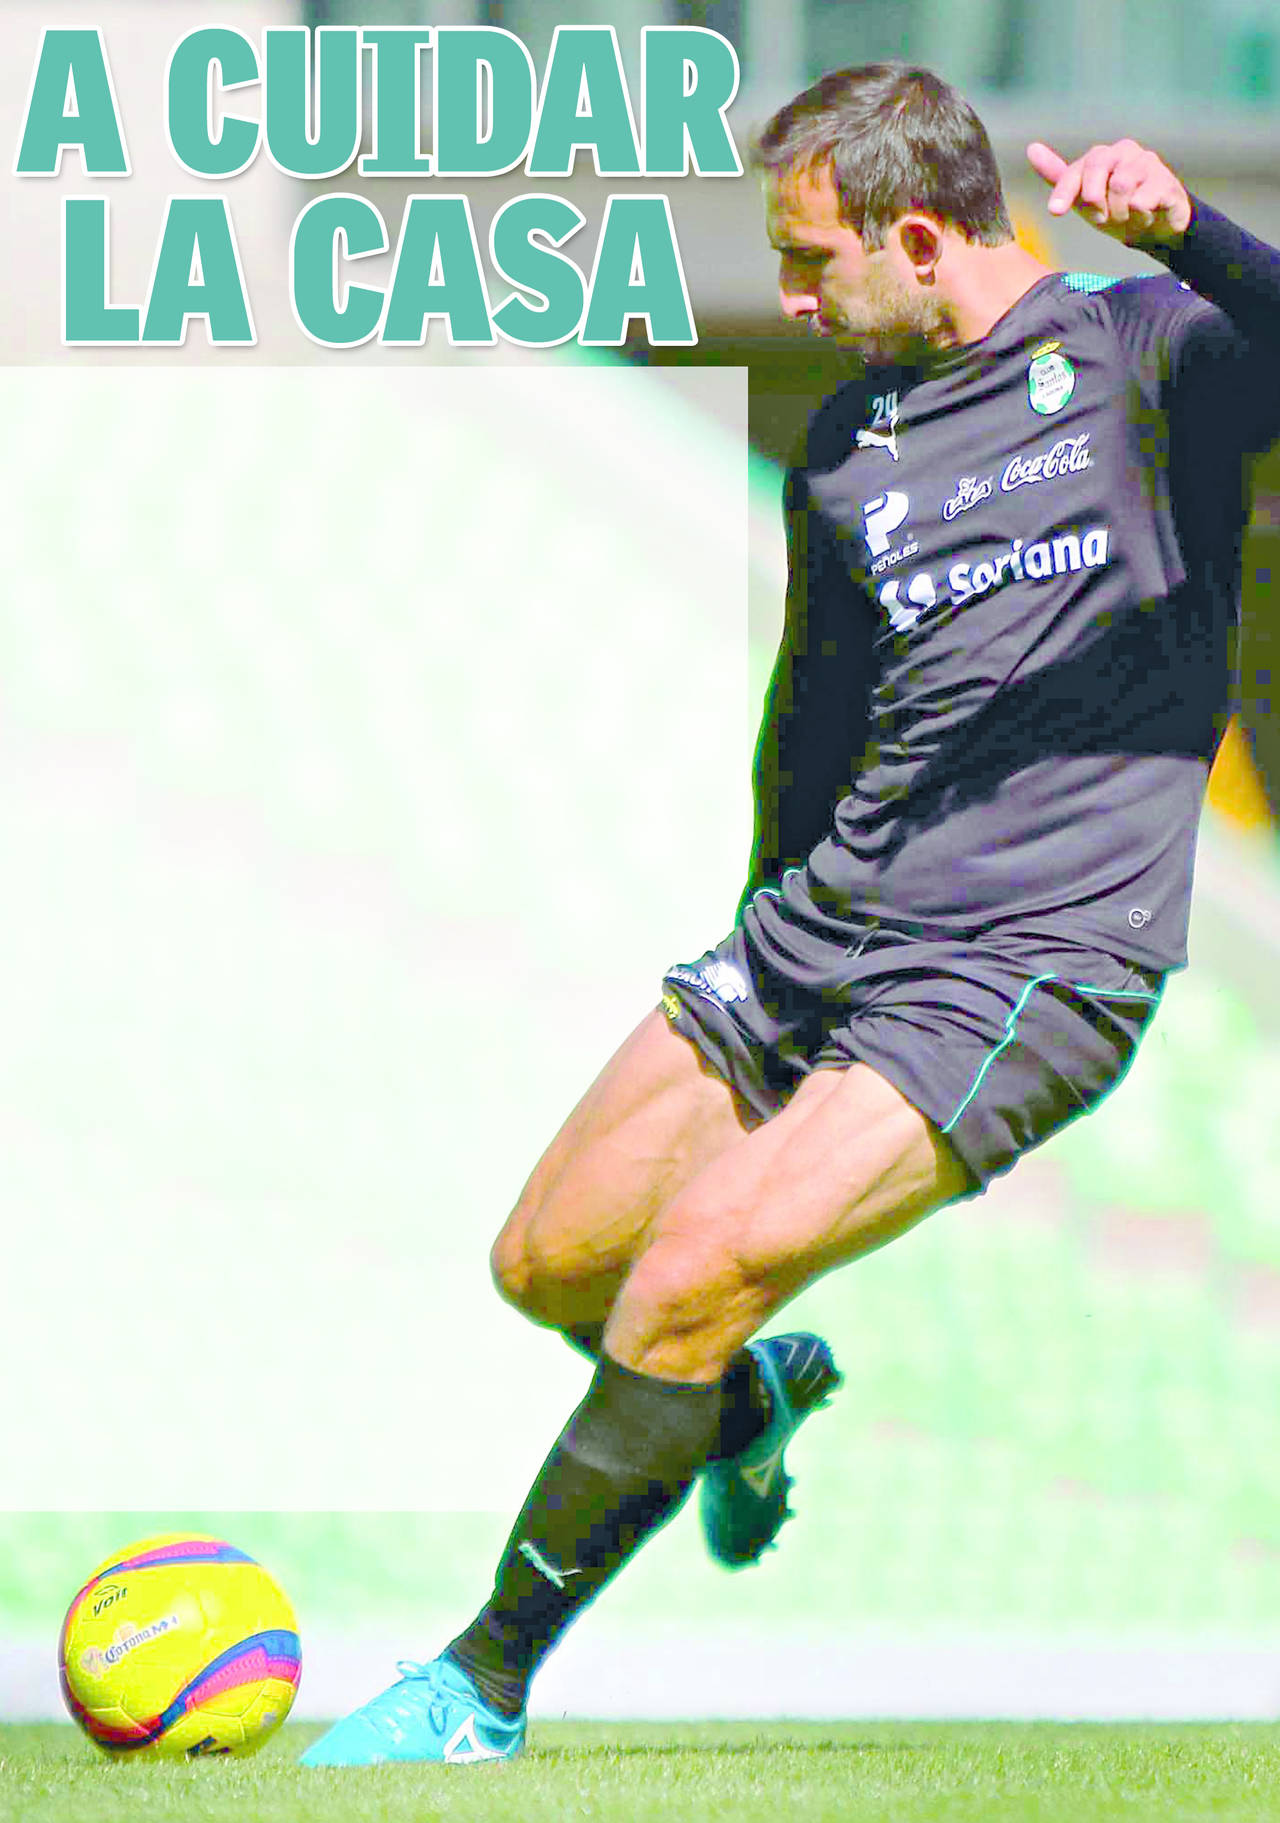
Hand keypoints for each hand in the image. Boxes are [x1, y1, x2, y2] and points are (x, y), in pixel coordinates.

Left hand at [1026, 139, 1190, 247]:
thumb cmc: (1115, 210)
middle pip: (1097, 172)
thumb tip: (1031, 148)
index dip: (1065, 191)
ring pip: (1120, 187)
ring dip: (1119, 212)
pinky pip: (1142, 200)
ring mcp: (1147, 163)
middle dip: (1095, 203)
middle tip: (1103, 217)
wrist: (1155, 228)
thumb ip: (1058, 176)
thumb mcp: (1082, 199)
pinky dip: (1138, 215)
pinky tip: (1146, 215)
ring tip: (1128, 216)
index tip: (1055, 211)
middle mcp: (1124, 151)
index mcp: (1101, 156)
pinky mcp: (1165, 181)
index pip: (1077, 170)